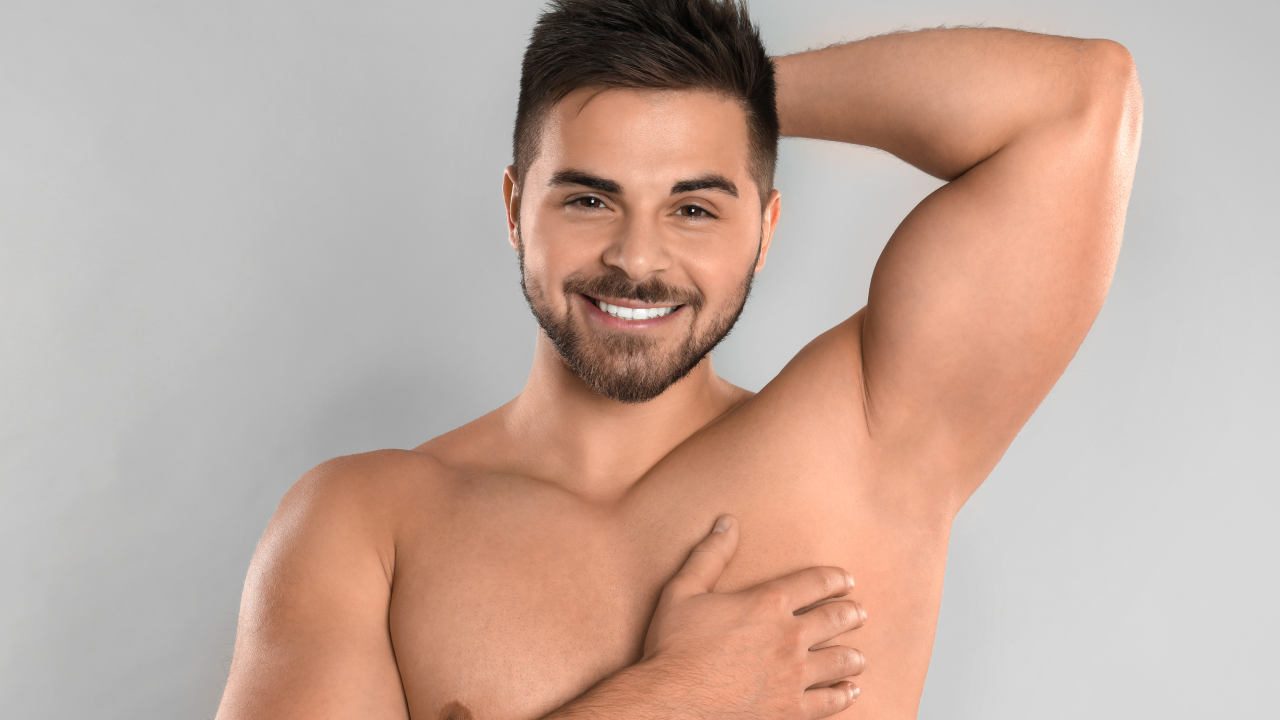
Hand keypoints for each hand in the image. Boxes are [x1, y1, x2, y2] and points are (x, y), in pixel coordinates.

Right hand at [642, 515, 865, 718]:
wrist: (671, 703)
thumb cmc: (673, 646)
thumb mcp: (683, 591)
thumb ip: (710, 555)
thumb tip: (727, 522)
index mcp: (767, 603)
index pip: (817, 582)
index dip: (836, 578)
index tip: (846, 580)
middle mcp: (789, 636)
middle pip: (837, 619)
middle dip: (852, 613)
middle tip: (859, 613)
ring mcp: (794, 675)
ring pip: (841, 661)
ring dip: (854, 655)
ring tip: (858, 655)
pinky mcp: (791, 710)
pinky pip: (832, 702)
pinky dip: (845, 694)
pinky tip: (850, 690)